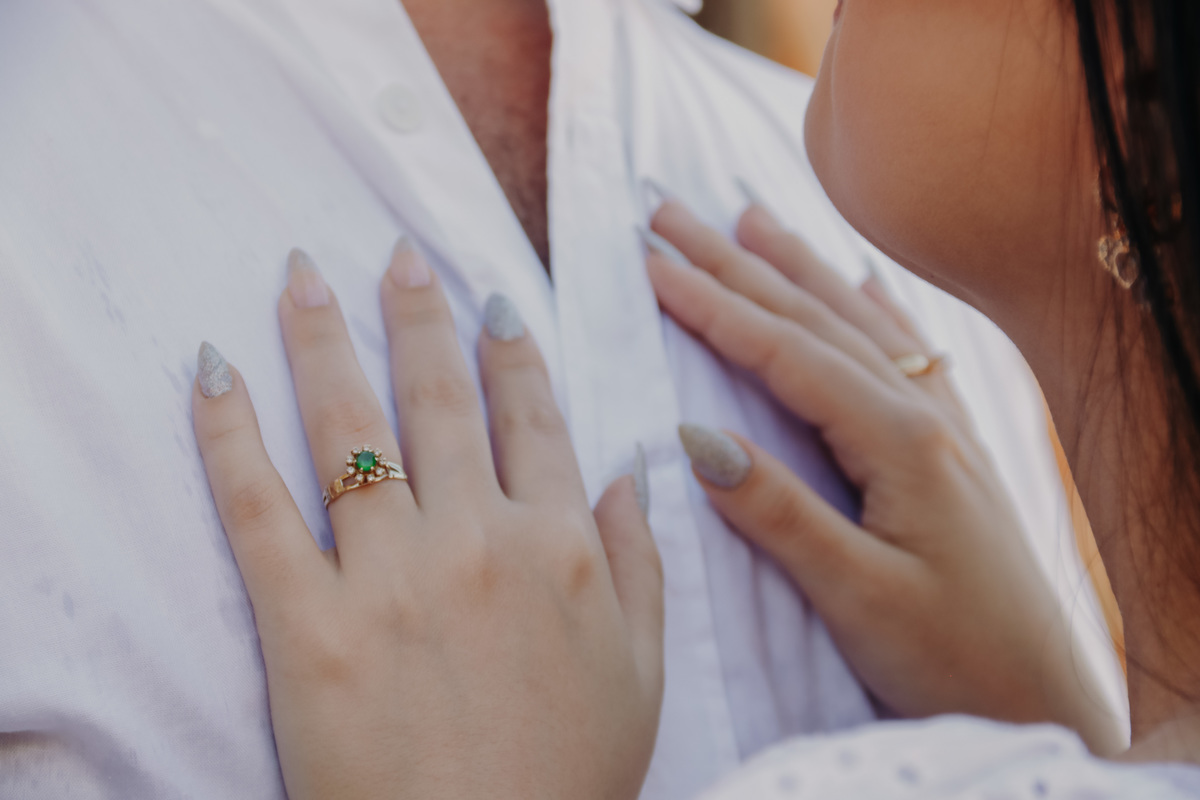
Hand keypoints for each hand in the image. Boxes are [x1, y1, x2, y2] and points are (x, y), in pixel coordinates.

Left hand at [192, 244, 662, 799]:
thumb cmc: (568, 780)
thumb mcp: (642, 672)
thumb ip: (640, 565)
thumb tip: (634, 473)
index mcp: (561, 548)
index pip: (534, 421)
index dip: (511, 353)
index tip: (488, 302)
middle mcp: (478, 540)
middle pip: (441, 401)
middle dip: (417, 316)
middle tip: (396, 254)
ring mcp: (390, 577)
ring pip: (352, 429)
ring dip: (324, 341)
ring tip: (304, 277)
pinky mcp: (309, 626)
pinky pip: (259, 509)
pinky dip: (229, 434)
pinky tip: (215, 372)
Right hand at [646, 200, 1123, 754]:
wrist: (1041, 695)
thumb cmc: (953, 659)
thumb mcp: (859, 597)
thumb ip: (781, 512)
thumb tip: (697, 437)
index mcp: (899, 443)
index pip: (785, 355)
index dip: (713, 307)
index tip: (652, 264)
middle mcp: (923, 417)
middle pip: (815, 320)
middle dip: (738, 263)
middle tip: (673, 214)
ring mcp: (942, 428)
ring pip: (856, 325)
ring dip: (797, 269)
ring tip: (751, 218)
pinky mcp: (950, 450)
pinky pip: (905, 353)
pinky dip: (873, 309)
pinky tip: (862, 283)